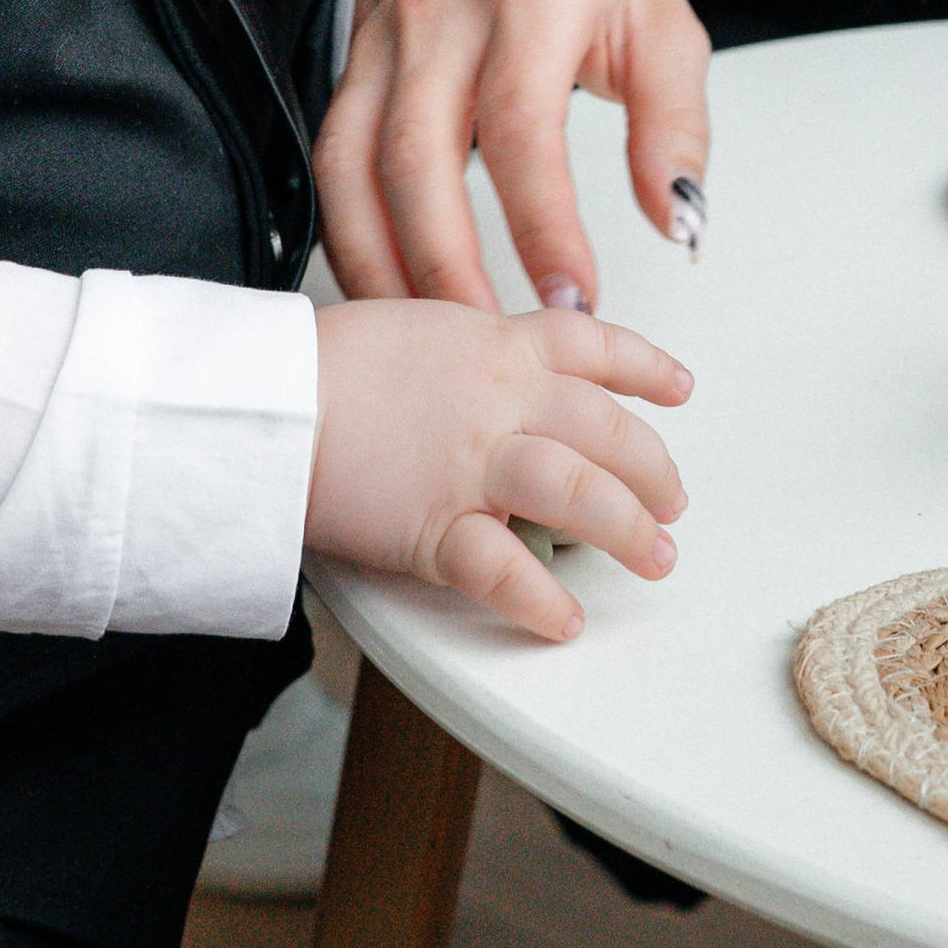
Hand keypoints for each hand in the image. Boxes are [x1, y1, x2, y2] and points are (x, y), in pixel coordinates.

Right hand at [307, 297, 688, 640]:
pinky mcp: (436, 528)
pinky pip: (506, 570)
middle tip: (673, 502)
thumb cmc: (324, 364)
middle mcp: (498, 401)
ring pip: (579, 491)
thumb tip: (495, 367)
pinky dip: (542, 600)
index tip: (679, 387)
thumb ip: (469, 351)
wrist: (267, 398)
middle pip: (606, 428)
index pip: (590, 345)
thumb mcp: (416, 328)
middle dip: (653, 469)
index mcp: (493, 347)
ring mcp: (473, 464)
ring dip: (628, 528)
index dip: (644, 367)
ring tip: (656, 557)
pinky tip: (565, 619)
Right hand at [324, 0, 711, 313]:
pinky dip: (349, 236)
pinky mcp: (349, 66)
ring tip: (435, 343)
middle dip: (451, 268)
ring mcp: (383, 42)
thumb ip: (675, 124)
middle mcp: (441, 17)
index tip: (577, 301)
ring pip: (355, 169)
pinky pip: (331, 163)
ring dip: (386, 266)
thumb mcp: (657, 15)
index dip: (546, 226)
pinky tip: (385, 290)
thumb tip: (681, 225)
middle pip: (420, 160)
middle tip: (499, 348)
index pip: (525, 127)